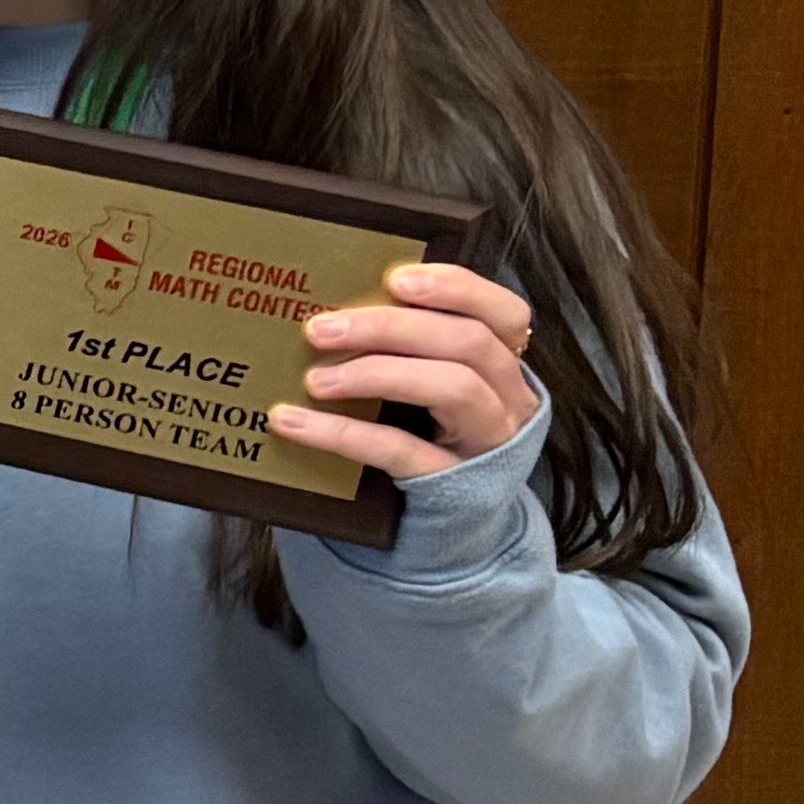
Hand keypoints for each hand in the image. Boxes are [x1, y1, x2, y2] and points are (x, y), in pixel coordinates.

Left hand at [277, 260, 544, 479]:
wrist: (453, 525)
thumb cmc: (432, 435)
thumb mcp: (435, 385)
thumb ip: (411, 347)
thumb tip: (334, 306)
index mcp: (506, 365)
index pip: (506, 312)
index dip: (458, 288)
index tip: (396, 278)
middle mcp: (510, 400)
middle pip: (468, 342)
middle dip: (392, 326)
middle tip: (321, 328)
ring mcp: (487, 443)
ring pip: (452, 387)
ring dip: (378, 373)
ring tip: (314, 379)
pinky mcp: (452, 485)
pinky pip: (400, 450)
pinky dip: (342, 433)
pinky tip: (293, 423)